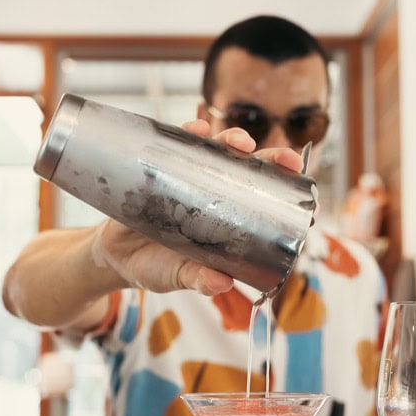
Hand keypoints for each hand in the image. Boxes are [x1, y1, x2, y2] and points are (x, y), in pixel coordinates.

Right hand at [90, 120, 303, 295]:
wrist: (114, 258)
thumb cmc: (155, 267)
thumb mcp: (179, 277)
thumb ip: (198, 279)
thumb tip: (222, 285)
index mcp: (226, 219)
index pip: (262, 198)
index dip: (283, 188)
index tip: (301, 185)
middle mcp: (211, 193)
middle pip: (246, 168)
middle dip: (268, 157)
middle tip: (283, 158)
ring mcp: (187, 178)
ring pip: (215, 151)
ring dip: (229, 139)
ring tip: (238, 141)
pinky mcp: (160, 168)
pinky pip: (176, 146)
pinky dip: (186, 134)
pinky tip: (194, 130)